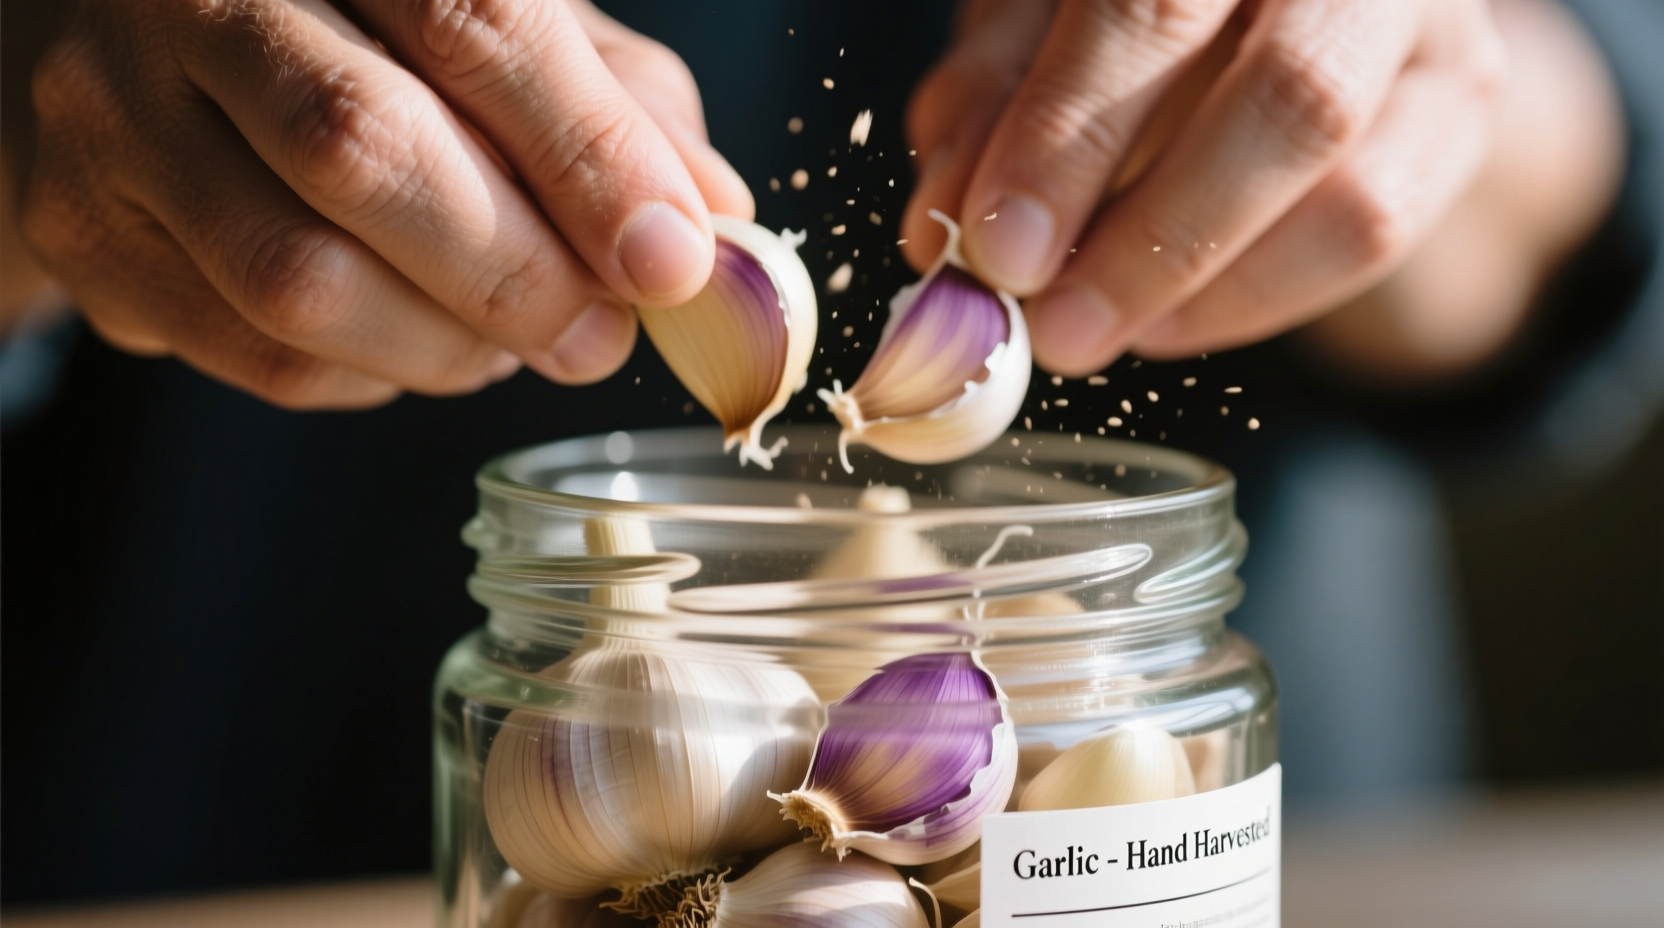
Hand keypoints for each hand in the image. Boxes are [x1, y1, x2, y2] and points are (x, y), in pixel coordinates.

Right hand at [19, 0, 750, 407]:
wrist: (145, 44)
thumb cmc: (365, 31)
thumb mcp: (502, 25)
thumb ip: (615, 107)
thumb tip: (714, 226)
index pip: (474, 20)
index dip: (588, 154)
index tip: (673, 262)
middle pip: (363, 151)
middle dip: (516, 273)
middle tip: (599, 335)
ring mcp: (113, 114)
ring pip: (298, 279)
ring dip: (447, 345)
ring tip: (510, 337)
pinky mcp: (84, 234)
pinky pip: (258, 354)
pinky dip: (373, 376)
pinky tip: (411, 339)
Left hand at [903, 0, 1508, 376]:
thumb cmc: (1116, 1)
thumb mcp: (1032, 26)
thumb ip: (988, 103)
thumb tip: (944, 228)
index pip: (1152, 5)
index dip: (1069, 134)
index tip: (997, 250)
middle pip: (1290, 97)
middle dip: (1155, 238)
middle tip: (1053, 328)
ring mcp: (1428, 24)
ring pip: (1350, 187)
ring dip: (1201, 285)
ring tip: (1091, 331)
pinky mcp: (1462, 102)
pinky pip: (1377, 229)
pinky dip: (1253, 298)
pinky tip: (1163, 322)